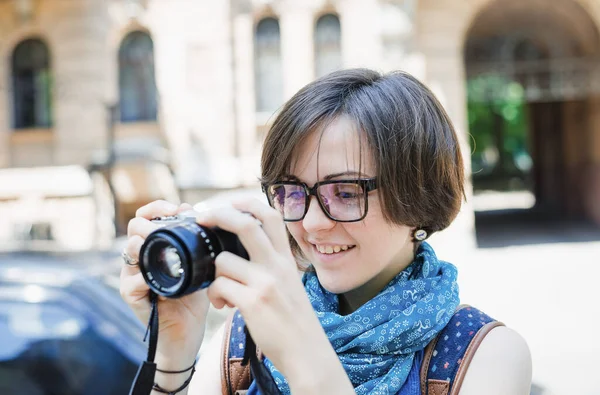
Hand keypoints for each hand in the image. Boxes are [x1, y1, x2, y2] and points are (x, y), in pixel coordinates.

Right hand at [120, 200, 209, 365]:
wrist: (187, 332)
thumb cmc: (193, 296)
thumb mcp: (199, 265)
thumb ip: (196, 241)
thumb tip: (195, 212)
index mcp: (154, 247)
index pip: (146, 216)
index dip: (158, 207)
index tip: (176, 208)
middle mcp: (139, 257)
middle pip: (134, 227)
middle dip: (151, 221)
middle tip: (171, 224)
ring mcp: (131, 275)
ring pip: (130, 249)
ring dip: (147, 243)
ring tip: (166, 247)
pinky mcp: (130, 295)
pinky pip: (133, 280)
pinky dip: (148, 275)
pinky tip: (167, 275)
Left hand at [199, 198, 349, 390]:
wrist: (307, 351)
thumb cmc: (293, 319)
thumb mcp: (289, 282)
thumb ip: (270, 264)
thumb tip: (238, 252)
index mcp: (285, 258)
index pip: (270, 215)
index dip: (247, 203)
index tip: (228, 204)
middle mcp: (277, 265)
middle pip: (246, 224)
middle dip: (218, 214)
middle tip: (202, 218)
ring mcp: (265, 283)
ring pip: (223, 260)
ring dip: (213, 274)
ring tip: (219, 291)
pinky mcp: (252, 302)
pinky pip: (219, 287)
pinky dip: (215, 296)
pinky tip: (223, 306)